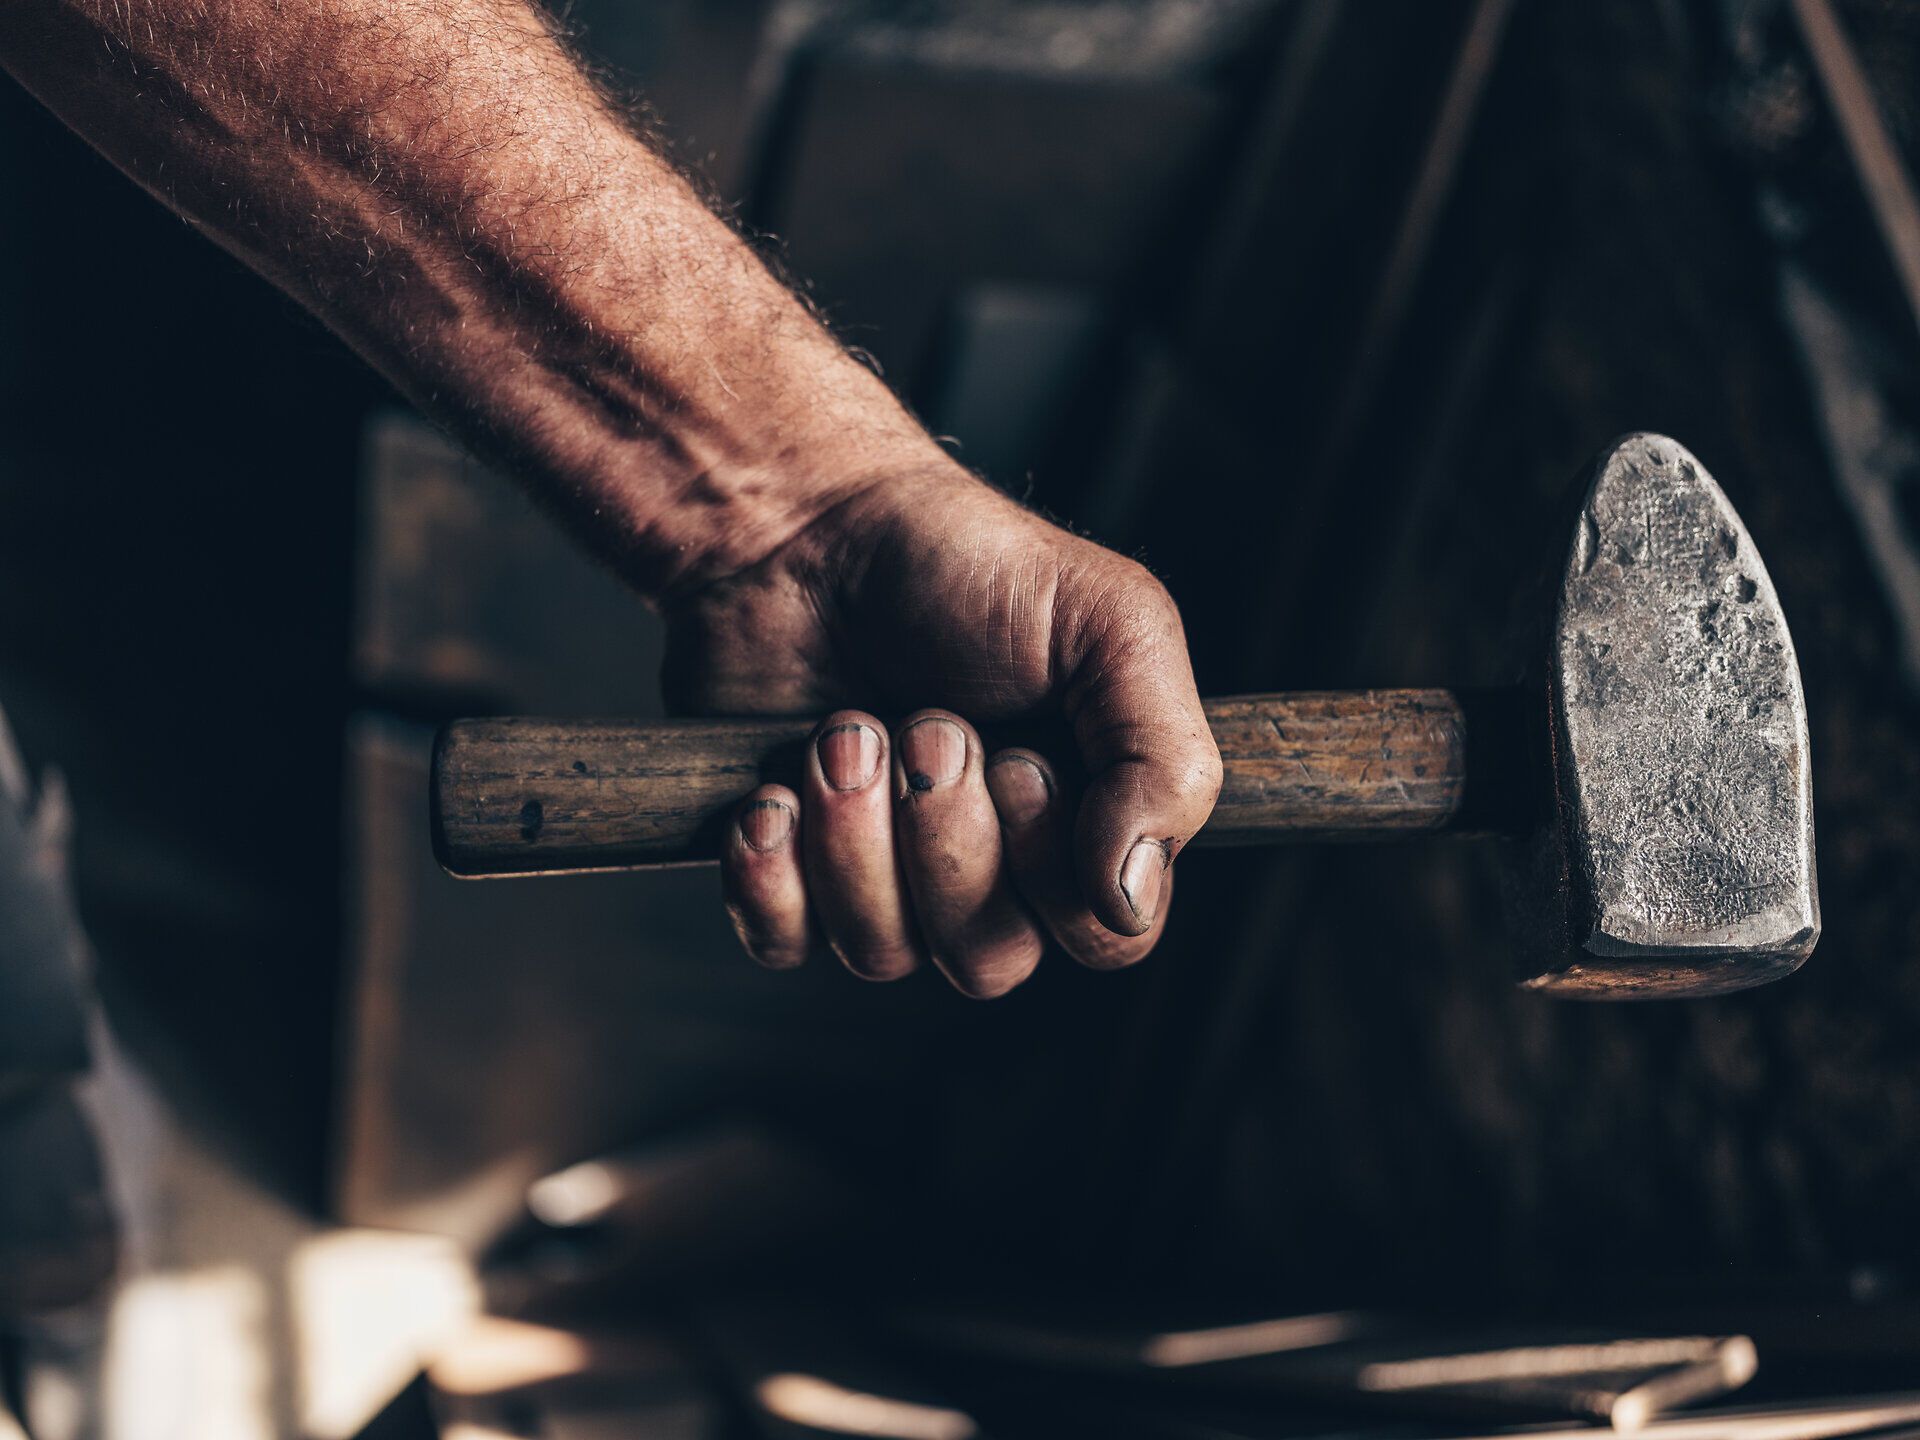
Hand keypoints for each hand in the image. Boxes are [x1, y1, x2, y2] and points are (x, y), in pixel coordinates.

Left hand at [661, 465, 1222, 997]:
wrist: (809, 528)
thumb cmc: (968, 568)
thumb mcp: (1114, 626)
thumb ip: (1166, 760)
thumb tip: (1131, 899)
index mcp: (1082, 826)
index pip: (1102, 939)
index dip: (1052, 870)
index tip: (1018, 761)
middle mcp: (987, 874)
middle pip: (988, 961)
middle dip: (946, 836)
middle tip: (924, 724)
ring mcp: (881, 883)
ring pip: (882, 954)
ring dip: (855, 830)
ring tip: (843, 728)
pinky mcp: (785, 878)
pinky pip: (784, 943)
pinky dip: (771, 868)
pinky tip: (773, 788)